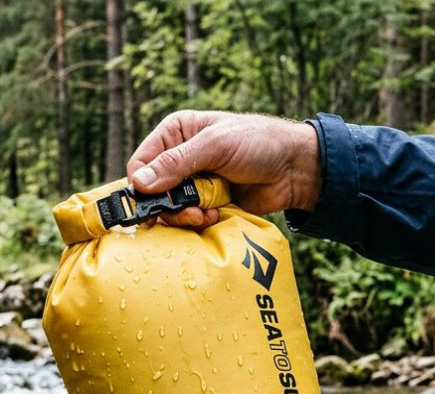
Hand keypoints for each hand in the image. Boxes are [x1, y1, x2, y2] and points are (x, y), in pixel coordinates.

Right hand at [126, 110, 323, 227]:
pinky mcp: (208, 202)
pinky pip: (190, 218)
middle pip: (153, 192)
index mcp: (176, 133)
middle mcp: (180, 157)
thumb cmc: (258, 143)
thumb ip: (176, 164)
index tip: (155, 201)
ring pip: (170, 209)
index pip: (141, 163)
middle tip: (190, 211)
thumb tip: (139, 183)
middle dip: (167, 206)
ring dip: (185, 216)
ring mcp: (194, 182)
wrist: (295, 168)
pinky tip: (216, 215)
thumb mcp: (215, 146)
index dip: (143, 185)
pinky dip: (199, 221)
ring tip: (206, 213)